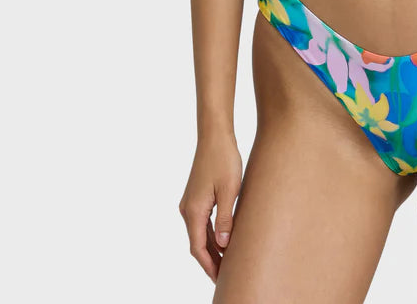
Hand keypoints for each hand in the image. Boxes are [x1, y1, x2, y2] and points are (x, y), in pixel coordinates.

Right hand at [178, 132, 242, 282]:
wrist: (214, 136)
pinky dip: (210, 235)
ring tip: (227, 262)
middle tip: (226, 276)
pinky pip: (201, 222)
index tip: (220, 279)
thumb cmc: (224, 160)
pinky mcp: (195, 196)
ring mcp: (189, 203)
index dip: (209, 266)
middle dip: (210, 261)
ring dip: (211, 249)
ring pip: (199, 234)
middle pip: (197, 244)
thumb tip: (223, 246)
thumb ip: (225, 219)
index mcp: (194, 211)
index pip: (198, 248)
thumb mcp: (230, 190)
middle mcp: (187, 209)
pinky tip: (223, 240)